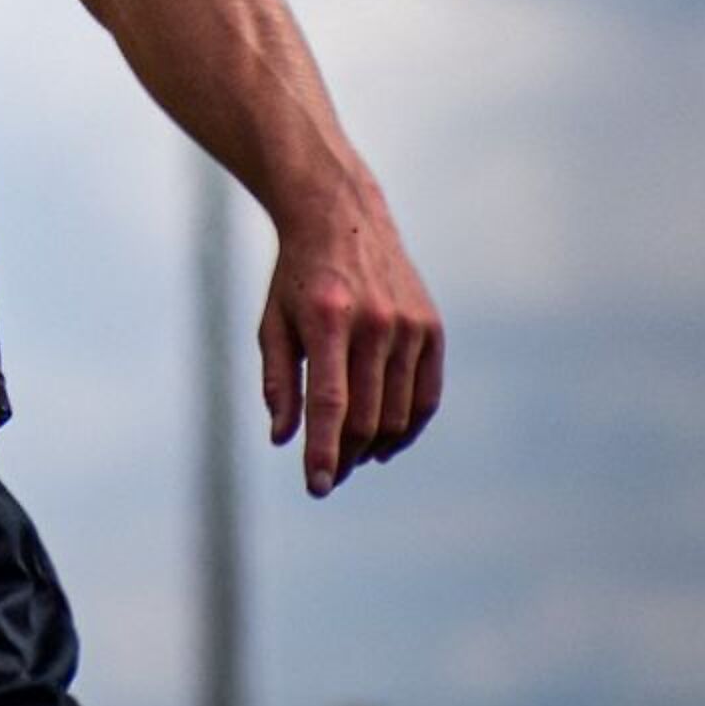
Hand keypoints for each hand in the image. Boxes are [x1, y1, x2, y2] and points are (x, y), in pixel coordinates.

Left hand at [258, 190, 443, 496]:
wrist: (340, 217)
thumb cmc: (297, 276)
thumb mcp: (272, 323)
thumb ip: (277, 382)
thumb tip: (284, 440)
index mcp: (328, 318)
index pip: (328, 403)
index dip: (322, 451)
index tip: (317, 487)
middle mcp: (375, 321)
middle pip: (367, 417)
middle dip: (345, 455)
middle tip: (328, 473)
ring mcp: (410, 324)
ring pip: (399, 415)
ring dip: (375, 448)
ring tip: (351, 456)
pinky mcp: (432, 327)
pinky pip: (426, 397)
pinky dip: (408, 428)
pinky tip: (385, 444)